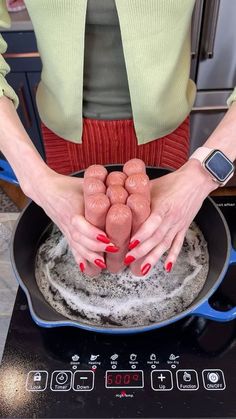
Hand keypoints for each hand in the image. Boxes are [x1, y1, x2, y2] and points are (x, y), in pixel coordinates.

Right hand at [30, 170, 112, 271]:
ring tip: (103, 264)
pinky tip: (88, 269)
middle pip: (79, 240)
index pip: (81, 225)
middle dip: (96, 248)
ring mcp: (67, 231)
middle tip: (113, 249)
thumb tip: (124, 189)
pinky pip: (73, 250)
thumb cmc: (68, 186)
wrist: (46, 190)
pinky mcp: (67, 235)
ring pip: (76, 247)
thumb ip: (102, 188)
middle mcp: (69, 223)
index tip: (107, 238)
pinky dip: (80, 260)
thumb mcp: (85, 184)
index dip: (93, 234)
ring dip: (90, 257)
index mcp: (73, 210)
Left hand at [123, 160, 216, 274]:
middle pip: (157, 237)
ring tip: (143, 270)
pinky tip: (166, 267)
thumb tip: (116, 199)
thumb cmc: (173, 181)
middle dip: (142, 251)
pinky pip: (178, 245)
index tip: (131, 244)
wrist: (197, 180)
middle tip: (128, 259)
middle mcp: (172, 218)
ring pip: (166, 244)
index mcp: (164, 205)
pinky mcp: (183, 228)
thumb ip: (137, 194)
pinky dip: (173, 257)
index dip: (142, 234)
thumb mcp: (152, 185)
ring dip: (154, 258)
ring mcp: (178, 225)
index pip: (153, 223)